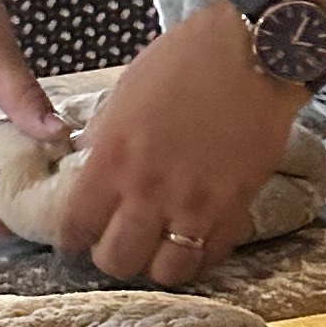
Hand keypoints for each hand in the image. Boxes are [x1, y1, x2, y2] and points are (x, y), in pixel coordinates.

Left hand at [52, 6, 308, 288]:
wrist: (253, 54)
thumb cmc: (185, 61)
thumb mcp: (124, 94)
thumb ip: (103, 139)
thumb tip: (86, 167)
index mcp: (113, 159)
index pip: (75, 227)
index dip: (72, 237)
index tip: (78, 234)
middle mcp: (150, 190)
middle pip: (117, 260)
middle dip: (111, 256)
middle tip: (117, 240)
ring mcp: (196, 203)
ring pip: (166, 272)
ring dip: (157, 263)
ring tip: (158, 244)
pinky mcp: (235, 207)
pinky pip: (211, 257)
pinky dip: (199, 255)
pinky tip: (194, 237)